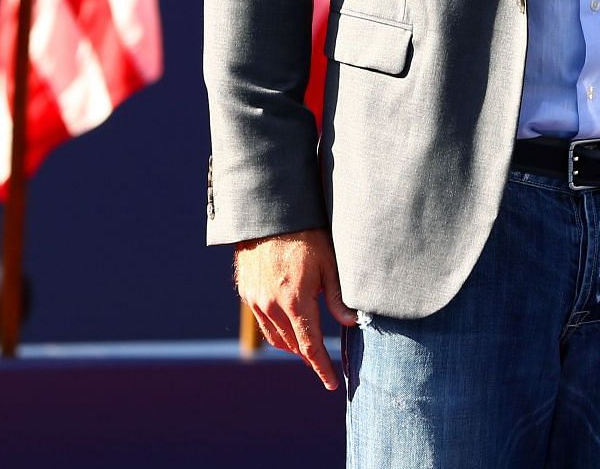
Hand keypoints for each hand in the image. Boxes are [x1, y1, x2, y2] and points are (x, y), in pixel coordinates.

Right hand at [235, 228, 355, 388]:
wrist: (268, 216)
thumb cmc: (306, 235)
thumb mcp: (330, 263)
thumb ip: (339, 297)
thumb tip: (352, 323)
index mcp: (295, 301)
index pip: (309, 346)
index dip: (321, 367)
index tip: (331, 383)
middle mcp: (271, 306)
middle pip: (292, 345)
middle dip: (308, 356)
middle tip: (323, 361)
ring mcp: (256, 301)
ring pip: (275, 337)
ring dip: (292, 345)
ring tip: (307, 345)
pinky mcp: (247, 293)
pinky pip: (263, 322)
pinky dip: (277, 330)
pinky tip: (289, 323)